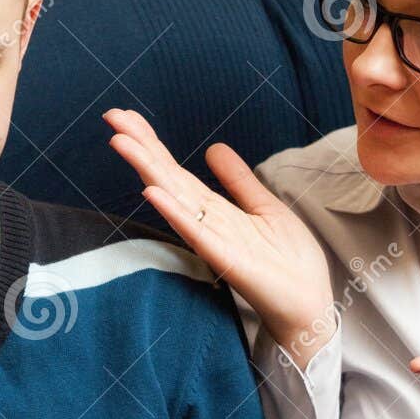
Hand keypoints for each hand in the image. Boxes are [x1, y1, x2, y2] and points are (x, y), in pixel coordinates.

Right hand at [103, 109, 335, 364]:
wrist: (308, 303)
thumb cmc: (288, 260)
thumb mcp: (264, 206)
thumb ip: (238, 180)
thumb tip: (213, 148)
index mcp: (213, 209)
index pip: (175, 169)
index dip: (152, 142)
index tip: (126, 116)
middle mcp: (205, 221)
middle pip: (166, 177)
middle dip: (139, 146)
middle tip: (111, 115)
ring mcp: (212, 239)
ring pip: (173, 197)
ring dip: (147, 169)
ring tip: (120, 142)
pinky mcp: (225, 258)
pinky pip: (195, 231)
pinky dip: (173, 211)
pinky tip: (151, 191)